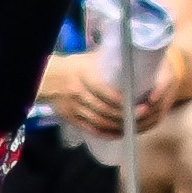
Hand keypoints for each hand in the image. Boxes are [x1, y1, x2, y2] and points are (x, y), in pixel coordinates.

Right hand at [38, 45, 173, 133]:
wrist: (48, 78)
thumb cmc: (74, 66)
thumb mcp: (90, 59)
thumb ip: (110, 61)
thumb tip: (136, 60)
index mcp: (85, 75)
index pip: (105, 91)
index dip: (122, 100)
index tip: (138, 101)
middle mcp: (79, 92)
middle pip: (104, 109)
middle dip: (124, 115)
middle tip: (142, 114)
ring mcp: (74, 107)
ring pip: (99, 121)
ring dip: (117, 126)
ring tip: (134, 125)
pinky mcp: (71, 118)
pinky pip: (90, 129)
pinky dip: (106, 133)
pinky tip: (118, 133)